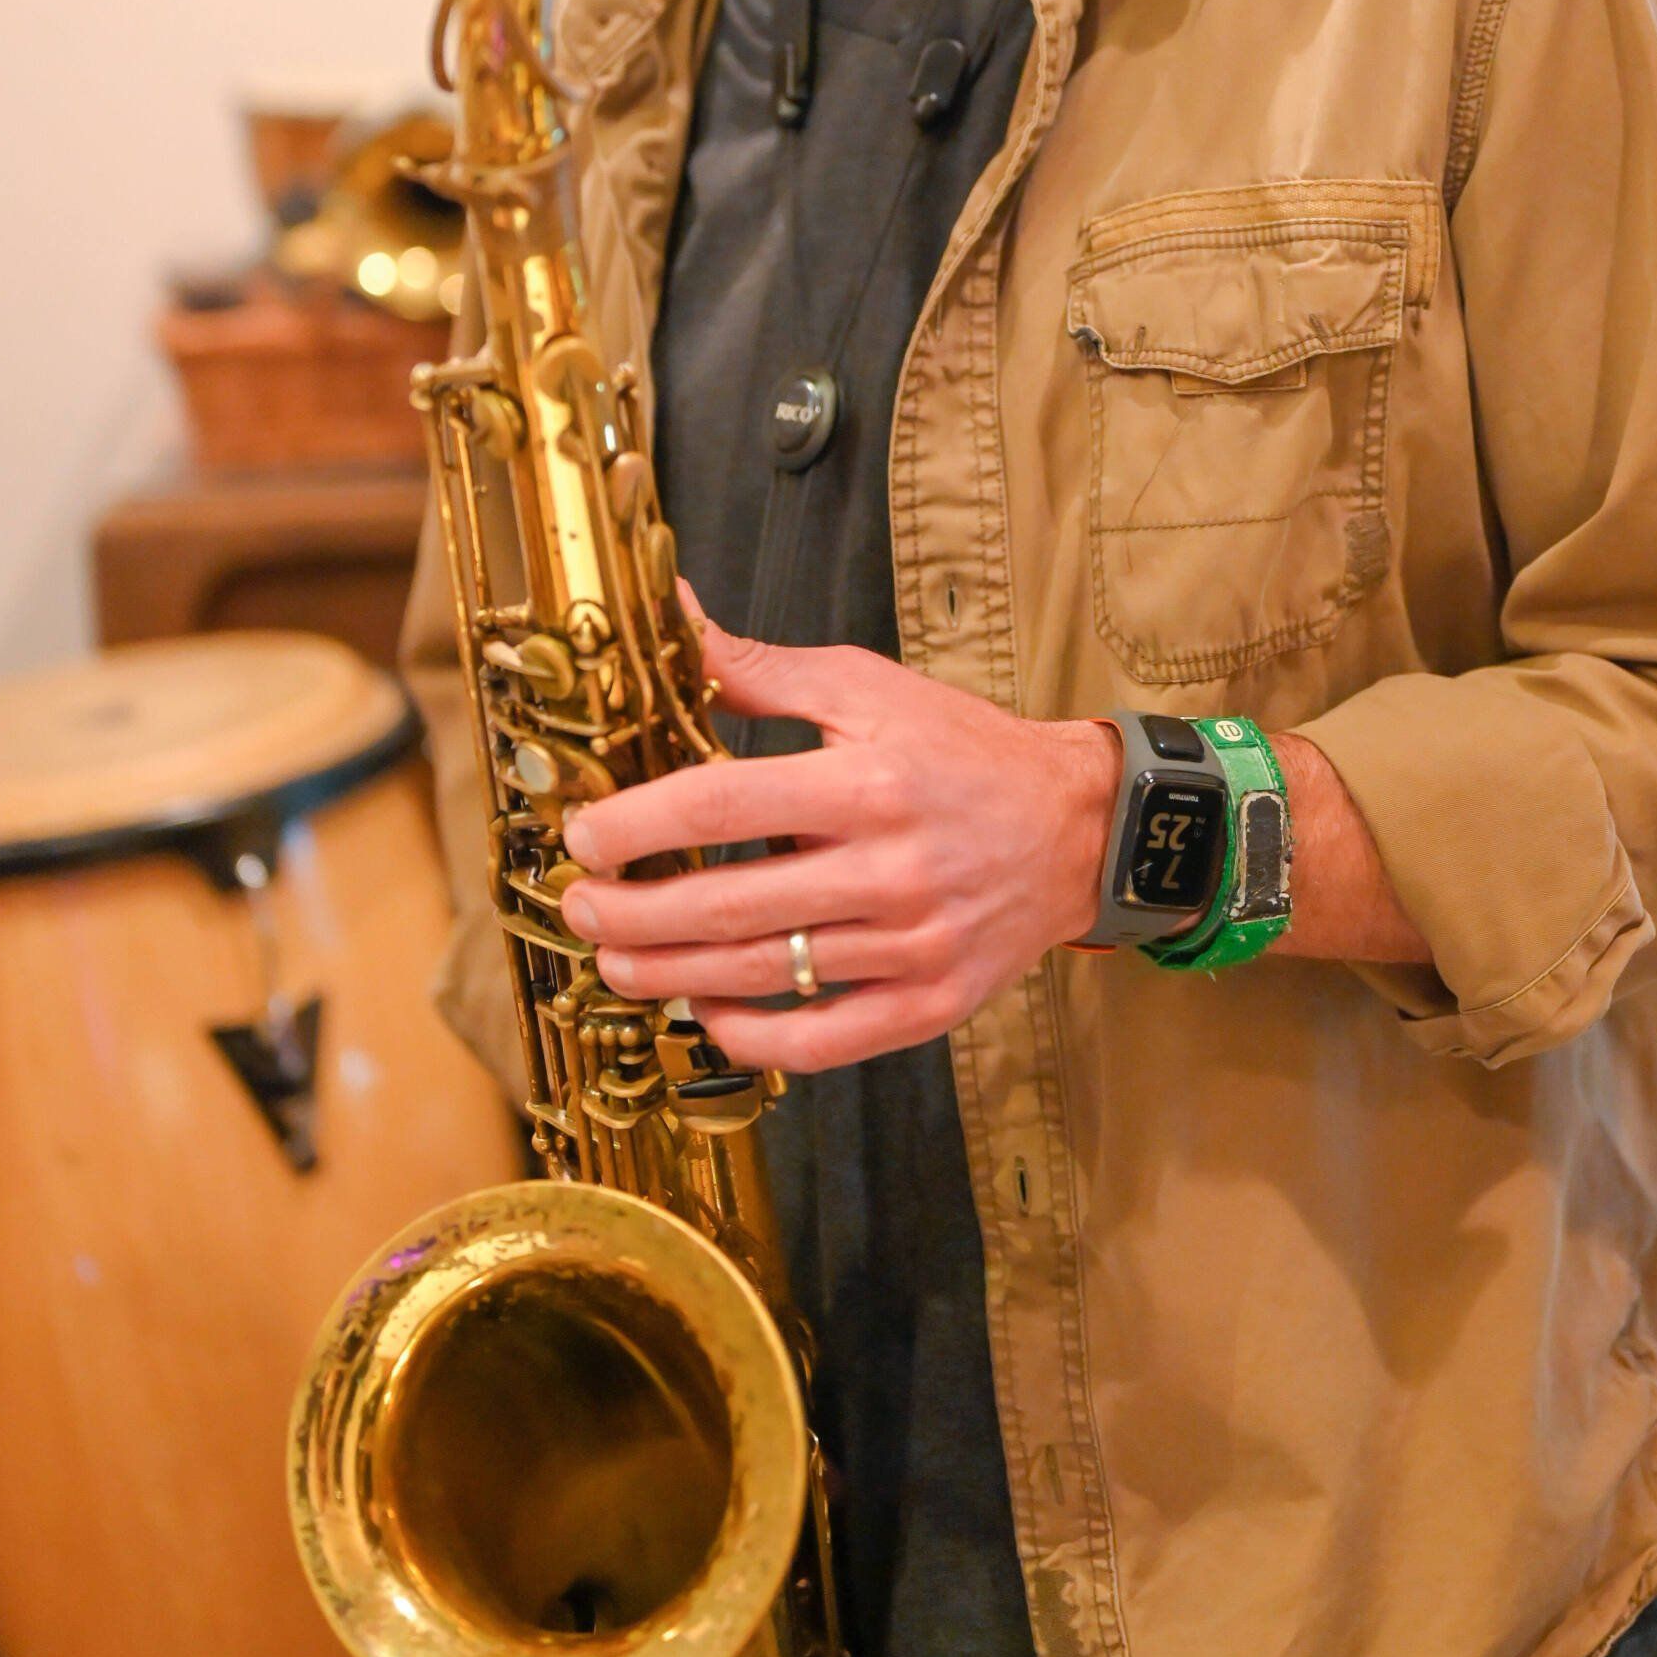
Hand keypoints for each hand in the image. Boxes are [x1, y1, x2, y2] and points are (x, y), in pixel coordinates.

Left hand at [557, 617, 1120, 1069]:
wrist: (1076, 826)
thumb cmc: (962, 750)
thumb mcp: (869, 688)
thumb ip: (760, 670)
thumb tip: (670, 617)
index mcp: (865, 781)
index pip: (722, 806)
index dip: (637, 824)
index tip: (584, 835)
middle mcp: (888, 868)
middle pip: (728, 904)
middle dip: (632, 912)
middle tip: (579, 907)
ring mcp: (911, 945)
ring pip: (764, 975)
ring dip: (670, 975)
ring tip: (615, 961)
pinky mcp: (930, 1004)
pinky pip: (825, 1039)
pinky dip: (755, 1037)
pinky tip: (706, 1014)